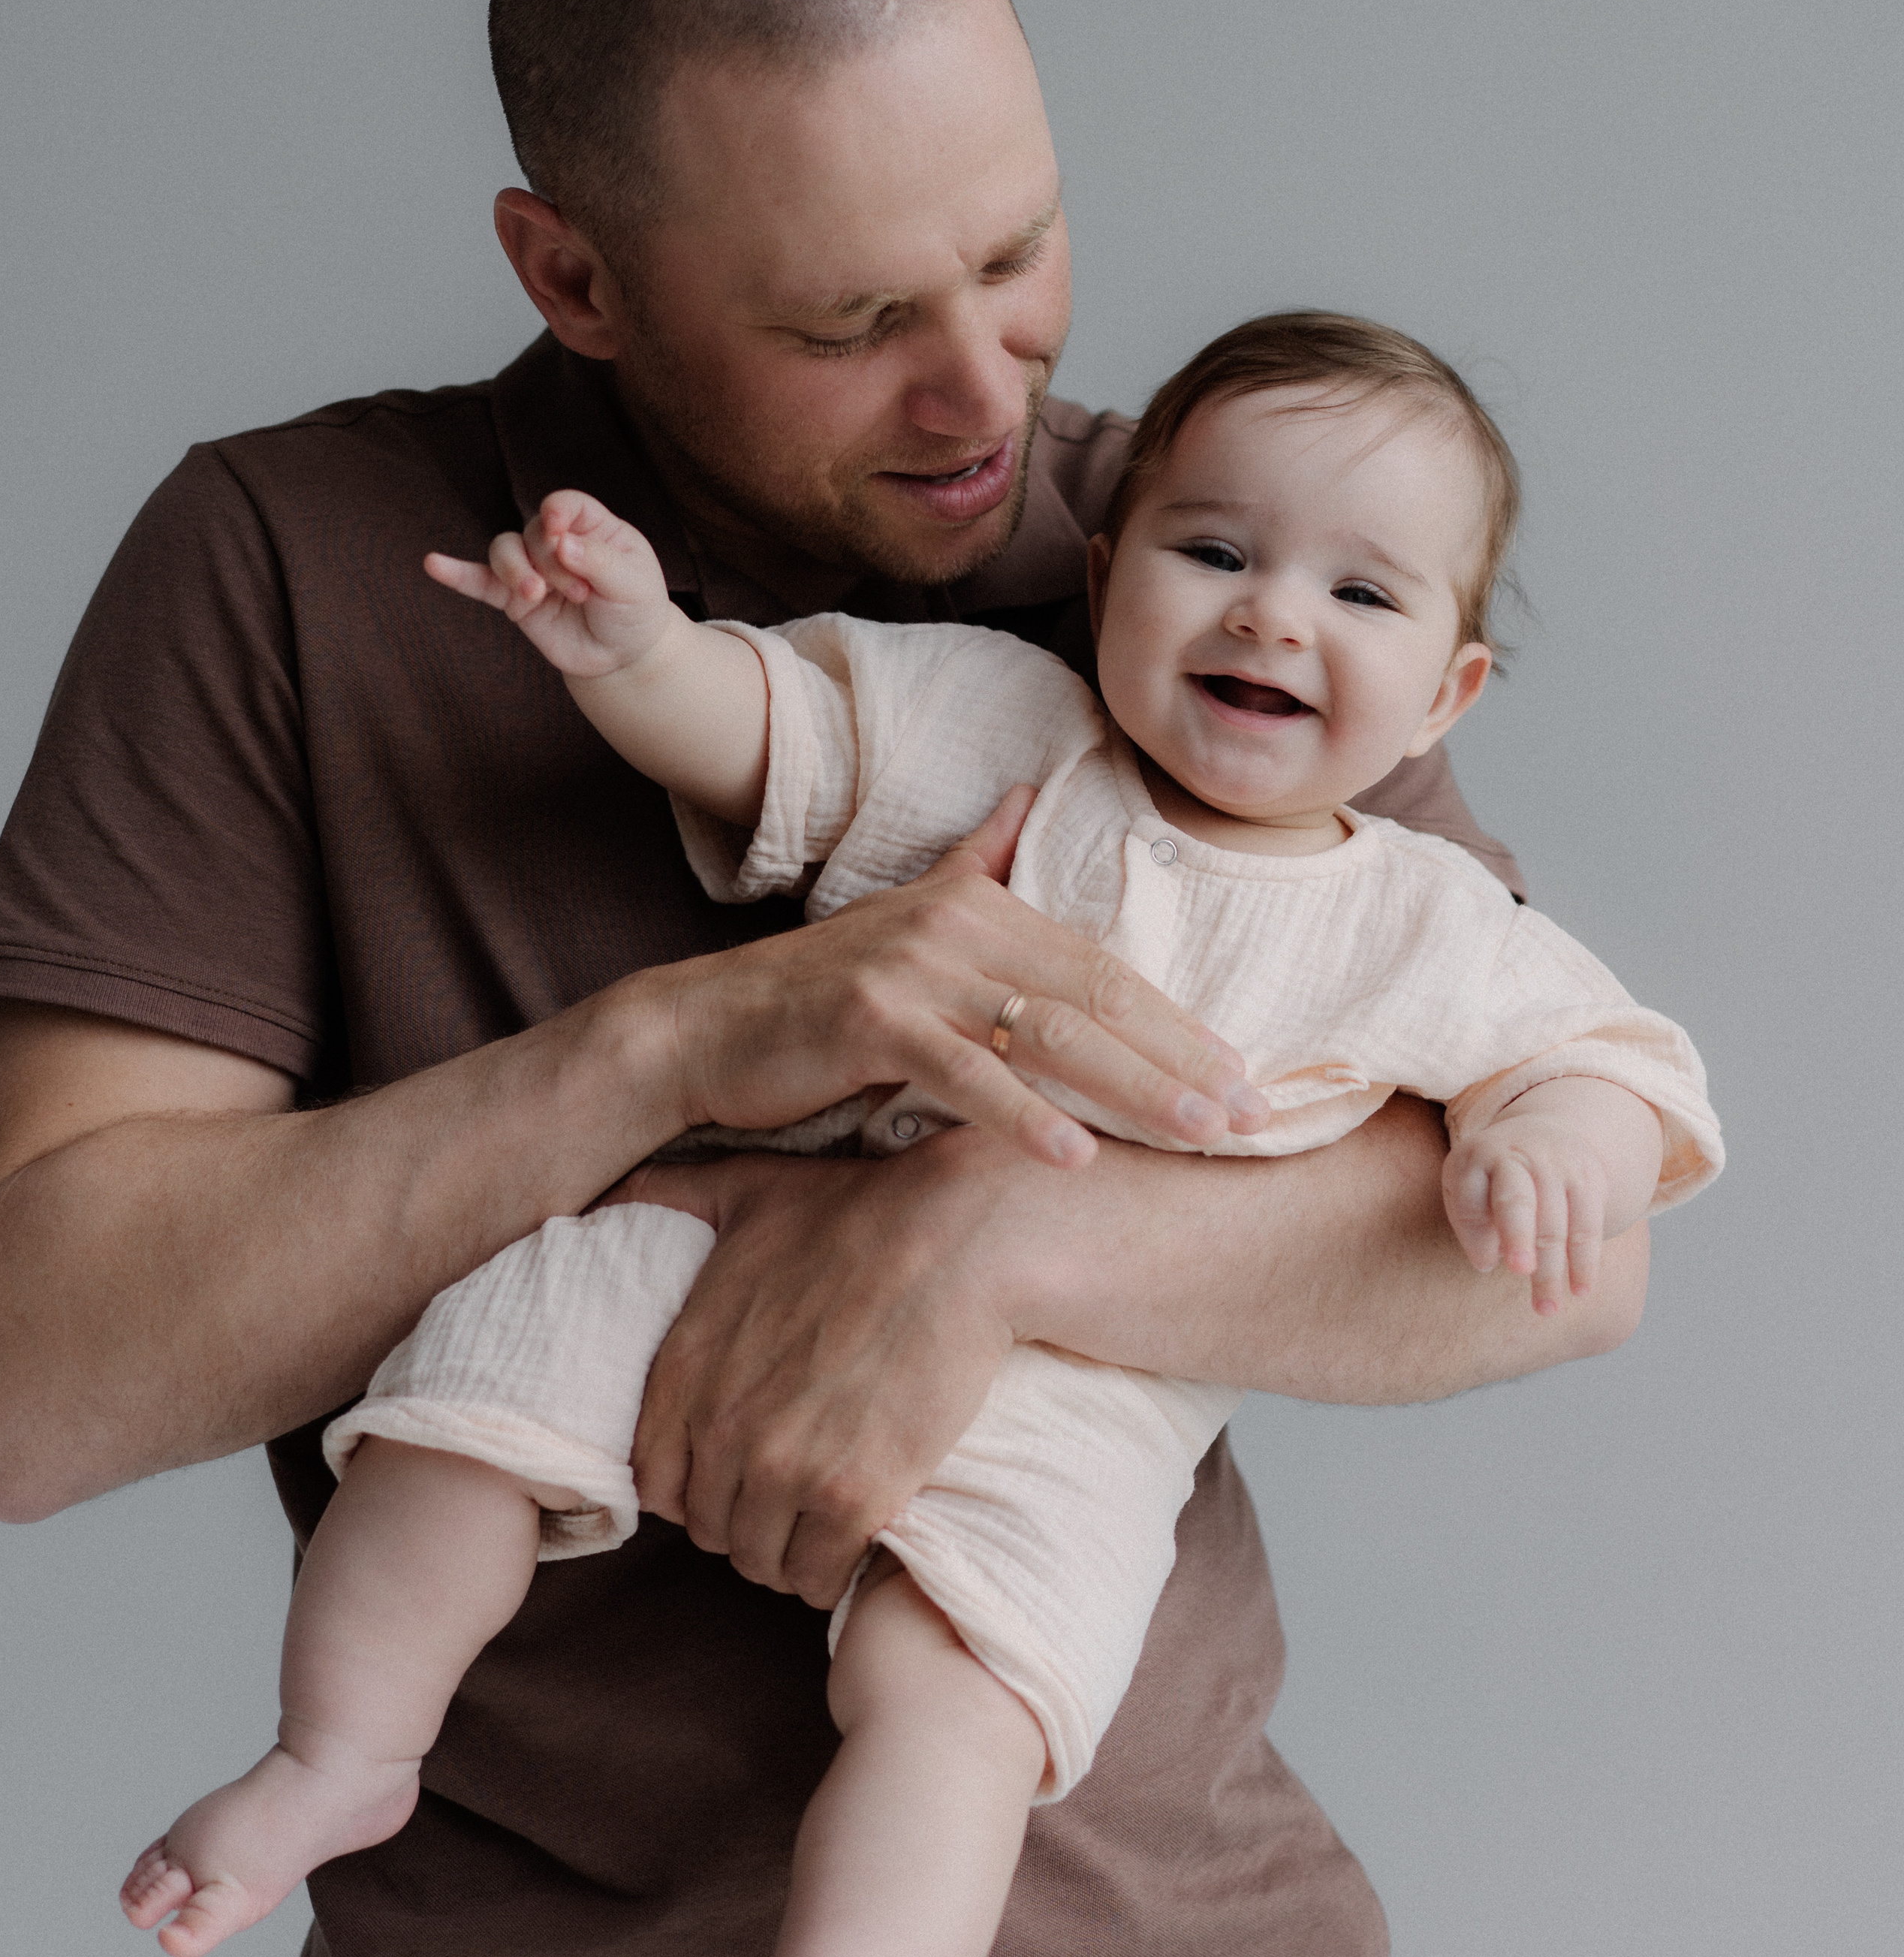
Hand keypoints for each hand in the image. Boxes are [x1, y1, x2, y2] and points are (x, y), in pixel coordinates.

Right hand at [425, 487, 672, 679]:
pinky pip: (479, 582)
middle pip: (532, 532)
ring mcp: (532, 569)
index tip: (557, 530)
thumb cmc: (635, 609)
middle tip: (580, 593)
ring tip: (535, 595)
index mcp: (590, 526)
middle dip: (551, 563)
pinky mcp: (514, 600)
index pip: (563, 503)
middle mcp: (555, 541)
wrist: (623, 655)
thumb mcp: (633, 583)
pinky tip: (433, 564)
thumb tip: (560, 542)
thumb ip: (599, 560)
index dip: (555, 512)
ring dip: (515, 571)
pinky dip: (457, 574)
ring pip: (503, 550)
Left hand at [613, 1138, 1029, 1603]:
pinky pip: (817, 1574)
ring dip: (785, 1553)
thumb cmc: (860, 1212)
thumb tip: (615, 1198)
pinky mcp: (855, 1498)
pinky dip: (830, 1571)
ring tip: (817, 1528)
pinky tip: (851, 1544)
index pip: (652, 1479)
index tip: (730, 1476)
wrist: (962, 1240)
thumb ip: (671, 1196)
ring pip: (759, 1560)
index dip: (690, 1486)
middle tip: (784, 1502)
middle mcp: (723, 1427)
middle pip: (708, 1527)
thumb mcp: (748, 1190)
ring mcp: (786, 1468)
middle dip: (742, 1520)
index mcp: (686, 1367)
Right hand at [651, 787, 1268, 1170]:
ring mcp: (914, 969)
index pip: (1103, 968)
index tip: (1246, 1073)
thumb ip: (977, 862)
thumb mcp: (907, 917)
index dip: (1179, 1021)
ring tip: (1202, 1134)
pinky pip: (966, 1074)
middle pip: (1095, 997)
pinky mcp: (871, 1020)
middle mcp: (957, 924)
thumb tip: (1026, 798)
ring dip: (1136, 1088)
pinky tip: (1077, 1157)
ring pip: (1050, 1034)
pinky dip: (1024, 1117)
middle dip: (1182, 1059)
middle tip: (1253, 1113)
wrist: (702, 1028)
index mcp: (980, 902)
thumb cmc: (815, 993)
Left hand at [1442, 1104, 1613, 1315]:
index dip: (1476, 1232)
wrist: (1543, 1134)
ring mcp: (1557, 1163)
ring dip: (1553, 1269)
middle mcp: (1517, 1153)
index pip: (1471, 1199)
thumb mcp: (1468, 1187)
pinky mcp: (1590, 1177)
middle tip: (1521, 1272)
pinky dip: (1585, 1261)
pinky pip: (1589, 1225)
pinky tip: (1580, 1291)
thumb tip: (1488, 1263)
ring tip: (1546, 1309)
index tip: (1486, 1264)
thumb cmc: (1494, 1178)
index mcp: (1477, 1155)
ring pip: (1556, 1222)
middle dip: (1519, 1236)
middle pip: (1516, 1201)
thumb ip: (1471, 1222)